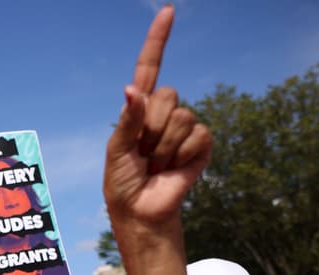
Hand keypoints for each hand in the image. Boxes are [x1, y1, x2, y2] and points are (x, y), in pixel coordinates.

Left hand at [103, 6, 210, 226]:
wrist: (141, 211)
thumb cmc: (123, 182)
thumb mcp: (116, 151)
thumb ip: (127, 120)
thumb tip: (133, 90)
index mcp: (139, 109)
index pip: (150, 67)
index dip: (158, 40)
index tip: (168, 11)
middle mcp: (163, 113)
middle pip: (167, 96)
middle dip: (151, 128)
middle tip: (143, 154)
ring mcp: (185, 127)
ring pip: (182, 118)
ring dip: (164, 147)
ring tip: (156, 164)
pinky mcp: (201, 144)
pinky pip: (198, 135)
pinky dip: (182, 155)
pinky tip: (174, 168)